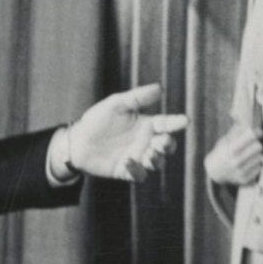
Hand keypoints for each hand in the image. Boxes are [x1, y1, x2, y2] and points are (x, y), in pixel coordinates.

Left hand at [64, 85, 187, 182]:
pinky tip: (128, 161)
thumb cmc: (97, 120)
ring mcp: (138, 158)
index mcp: (147, 125)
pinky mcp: (126, 171)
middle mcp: (145, 142)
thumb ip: (137, 98)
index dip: (177, 123)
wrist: (77, 142)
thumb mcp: (116, 104)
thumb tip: (160, 89)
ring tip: (149, 153)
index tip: (185, 120)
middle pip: (166, 146)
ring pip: (156, 163)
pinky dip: (137, 170)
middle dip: (168, 145)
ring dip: (156, 159)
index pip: (167, 124)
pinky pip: (138, 175)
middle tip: (162, 141)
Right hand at [205, 127, 262, 187]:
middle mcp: (236, 161)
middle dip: (257, 144)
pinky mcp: (246, 180)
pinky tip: (250, 164)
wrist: (214, 171)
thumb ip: (239, 130)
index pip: (252, 136)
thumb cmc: (223, 151)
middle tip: (253, 145)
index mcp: (231, 148)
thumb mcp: (226, 138)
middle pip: (259, 146)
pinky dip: (257, 165)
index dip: (257, 132)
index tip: (258, 132)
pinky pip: (260, 168)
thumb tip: (254, 126)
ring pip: (261, 157)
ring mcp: (241, 172)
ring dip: (257, 155)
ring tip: (250, 155)